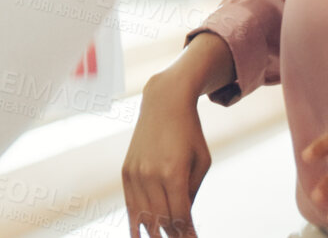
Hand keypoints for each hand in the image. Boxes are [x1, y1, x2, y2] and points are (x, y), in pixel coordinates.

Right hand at [122, 74, 213, 236]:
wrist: (164, 103)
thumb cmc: (189, 133)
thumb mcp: (201, 162)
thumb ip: (192, 192)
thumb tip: (183, 218)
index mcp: (174, 173)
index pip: (181, 216)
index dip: (188, 234)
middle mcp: (151, 175)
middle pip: (162, 219)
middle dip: (173, 235)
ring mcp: (136, 173)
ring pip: (144, 216)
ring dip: (155, 233)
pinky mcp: (126, 171)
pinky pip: (130, 204)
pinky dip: (135, 223)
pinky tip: (140, 237)